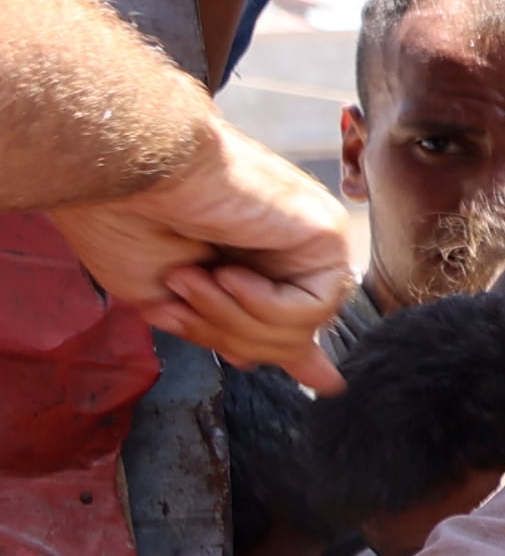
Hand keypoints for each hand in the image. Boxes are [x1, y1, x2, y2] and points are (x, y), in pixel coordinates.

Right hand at [42, 120, 354, 384]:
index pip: (290, 321)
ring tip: (191, 275)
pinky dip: (261, 303)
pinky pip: (310, 309)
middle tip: (181, 290)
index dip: (301, 356)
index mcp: (246, 267)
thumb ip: (234, 334)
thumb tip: (317, 377)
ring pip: (296, 332)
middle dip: (224, 334)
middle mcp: (284, 256)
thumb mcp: (168, 301)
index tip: (327, 382)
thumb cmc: (127, 224)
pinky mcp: (324, 234)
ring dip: (231, 317)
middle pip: (283, 344)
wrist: (126, 172)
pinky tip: (229, 273)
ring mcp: (306, 245)